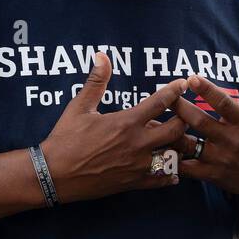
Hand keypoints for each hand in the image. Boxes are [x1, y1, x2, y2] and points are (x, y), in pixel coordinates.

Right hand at [39, 52, 190, 202]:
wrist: (54, 175)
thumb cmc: (65, 139)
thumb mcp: (79, 107)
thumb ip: (96, 82)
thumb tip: (102, 56)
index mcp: (126, 122)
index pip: (160, 102)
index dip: (175, 90)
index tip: (183, 84)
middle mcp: (137, 144)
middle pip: (176, 130)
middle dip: (184, 119)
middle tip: (185, 114)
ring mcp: (137, 165)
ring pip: (174, 156)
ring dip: (179, 147)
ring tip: (181, 141)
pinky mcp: (134, 183)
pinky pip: (162, 180)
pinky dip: (171, 174)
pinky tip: (174, 170)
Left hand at [172, 48, 238, 202]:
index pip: (224, 103)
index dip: (207, 90)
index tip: (191, 78)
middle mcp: (231, 140)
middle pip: (199, 122)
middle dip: (179, 108)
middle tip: (162, 95)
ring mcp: (220, 159)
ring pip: (188, 145)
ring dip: (168, 133)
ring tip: (151, 121)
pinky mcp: (212, 175)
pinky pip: (186, 168)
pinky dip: (172, 159)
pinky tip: (157, 150)